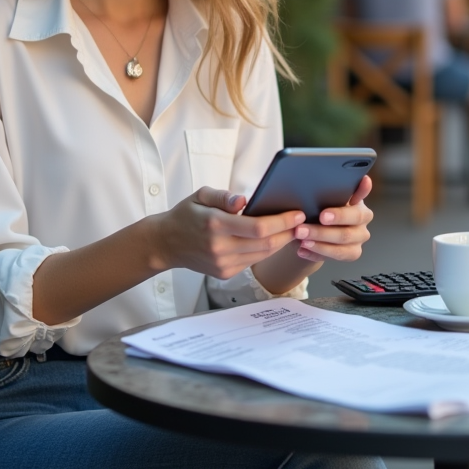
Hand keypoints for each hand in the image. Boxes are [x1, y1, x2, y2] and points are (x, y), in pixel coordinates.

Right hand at [150, 187, 303, 278]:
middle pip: (266, 244)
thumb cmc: (186, 215)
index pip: (258, 227)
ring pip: (262, 255)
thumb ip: (223, 196)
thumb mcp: (200, 196)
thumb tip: (243, 201)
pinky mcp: (224, 273)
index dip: (282, 222)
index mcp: (215, 225)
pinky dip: (265, 250)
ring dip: (281, 243)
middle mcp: (220, 248)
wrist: (165, 244)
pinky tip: (274, 240)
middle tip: (302, 222)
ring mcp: (223, 264)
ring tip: (293, 230)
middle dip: (288, 233)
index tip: (298, 214)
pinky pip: (252, 261)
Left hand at [291, 175, 373, 262]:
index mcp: (360, 207)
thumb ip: (338, 190)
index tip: (323, 216)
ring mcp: (358, 241)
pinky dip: (315, 254)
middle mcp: (362, 225)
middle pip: (345, 233)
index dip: (340, 215)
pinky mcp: (351, 253)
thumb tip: (355, 180)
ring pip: (340, 249)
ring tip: (301, 240)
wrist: (321, 222)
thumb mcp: (329, 194)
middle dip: (321, 232)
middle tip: (301, 229)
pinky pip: (332, 258)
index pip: (355, 213)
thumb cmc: (325, 204)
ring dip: (318, 244)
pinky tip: (302, 250)